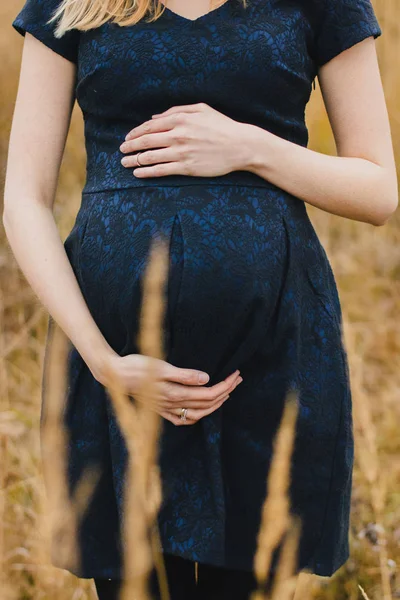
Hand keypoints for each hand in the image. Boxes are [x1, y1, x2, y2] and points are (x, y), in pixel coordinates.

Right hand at [100, 353, 242, 425]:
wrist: (114, 375)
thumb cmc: (136, 367)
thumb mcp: (161, 367)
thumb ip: (184, 375)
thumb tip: (206, 379)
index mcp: (175, 394)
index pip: (208, 393)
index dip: (225, 386)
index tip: (236, 375)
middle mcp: (172, 405)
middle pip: (206, 403)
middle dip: (225, 392)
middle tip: (238, 379)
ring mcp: (166, 409)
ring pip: (197, 413)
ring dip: (215, 404)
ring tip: (226, 393)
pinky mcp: (159, 409)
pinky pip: (182, 419)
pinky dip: (196, 416)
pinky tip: (200, 411)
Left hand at [119, 102, 249, 177]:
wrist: (240, 145)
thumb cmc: (222, 126)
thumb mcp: (201, 109)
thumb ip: (176, 110)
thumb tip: (155, 117)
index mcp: (180, 119)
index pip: (150, 126)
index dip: (136, 133)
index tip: (128, 138)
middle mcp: (178, 135)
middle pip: (146, 141)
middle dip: (131, 146)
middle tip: (122, 150)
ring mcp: (182, 152)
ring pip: (150, 156)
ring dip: (134, 160)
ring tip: (125, 163)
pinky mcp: (187, 167)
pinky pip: (161, 170)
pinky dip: (147, 172)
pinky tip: (138, 173)